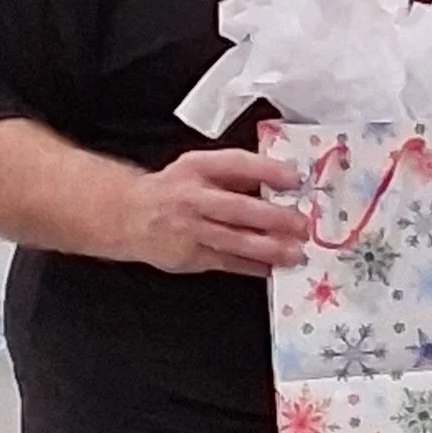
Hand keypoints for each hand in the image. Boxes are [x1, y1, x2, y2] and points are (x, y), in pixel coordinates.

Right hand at [125, 148, 311, 279]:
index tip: (294, 178)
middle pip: (238, 208)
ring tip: (295, 252)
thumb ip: (234, 174)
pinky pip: (227, 262)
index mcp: (198, 168)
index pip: (236, 165)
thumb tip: (278, 181)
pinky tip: (271, 267)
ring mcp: (191, 229)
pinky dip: (251, 266)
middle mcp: (193, 198)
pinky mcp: (190, 255)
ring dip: (268, 248)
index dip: (267, 171)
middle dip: (273, 218)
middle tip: (301, 224)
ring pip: (234, 240)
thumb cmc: (173, 189)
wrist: (130, 215)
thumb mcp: (198, 168)